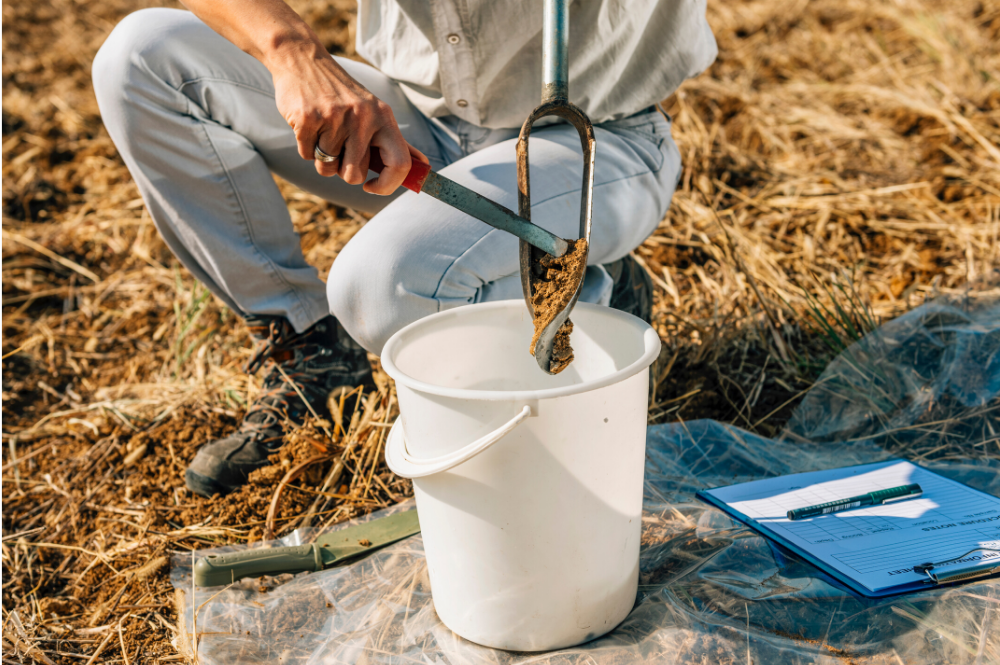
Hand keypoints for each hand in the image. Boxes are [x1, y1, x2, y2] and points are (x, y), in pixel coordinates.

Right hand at [270, 47, 417, 194]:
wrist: (302, 60)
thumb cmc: (342, 94)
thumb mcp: (373, 111)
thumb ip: (394, 142)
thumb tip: (423, 167)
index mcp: (383, 116)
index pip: (400, 164)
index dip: (388, 185)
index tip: (372, 187)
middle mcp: (362, 117)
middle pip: (354, 175)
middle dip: (343, 170)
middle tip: (339, 147)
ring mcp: (334, 118)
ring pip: (327, 168)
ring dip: (322, 159)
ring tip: (323, 132)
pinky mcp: (307, 119)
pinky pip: (306, 156)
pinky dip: (306, 147)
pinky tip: (309, 125)